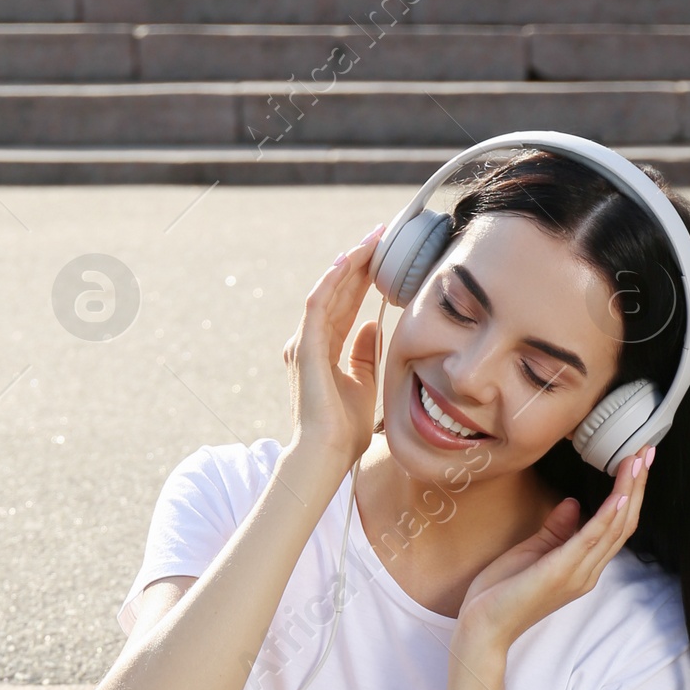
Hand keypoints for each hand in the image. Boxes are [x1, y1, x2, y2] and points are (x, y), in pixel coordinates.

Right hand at [282, 225, 385, 473]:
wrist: (326, 454)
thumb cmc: (343, 431)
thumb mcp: (363, 384)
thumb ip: (364, 354)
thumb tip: (373, 325)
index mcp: (323, 350)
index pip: (345, 304)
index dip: (363, 279)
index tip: (384, 257)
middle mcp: (310, 342)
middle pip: (337, 292)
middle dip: (359, 263)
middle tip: (381, 235)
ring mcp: (305, 343)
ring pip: (328, 291)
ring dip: (349, 263)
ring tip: (372, 240)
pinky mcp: (305, 347)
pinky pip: (318, 303)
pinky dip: (333, 281)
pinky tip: (350, 261)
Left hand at [454, 450, 654, 653]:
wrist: (484, 628)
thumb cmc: (502, 594)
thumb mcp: (532, 553)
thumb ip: (556, 530)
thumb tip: (574, 503)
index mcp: (583, 566)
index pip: (616, 526)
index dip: (629, 493)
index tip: (636, 461)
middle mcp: (588, 571)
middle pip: (623, 524)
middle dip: (637, 485)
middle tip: (647, 451)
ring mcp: (577, 573)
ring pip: (614, 528)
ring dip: (628, 491)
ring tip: (638, 460)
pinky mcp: (561, 572)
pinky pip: (591, 540)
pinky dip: (607, 515)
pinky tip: (619, 494)